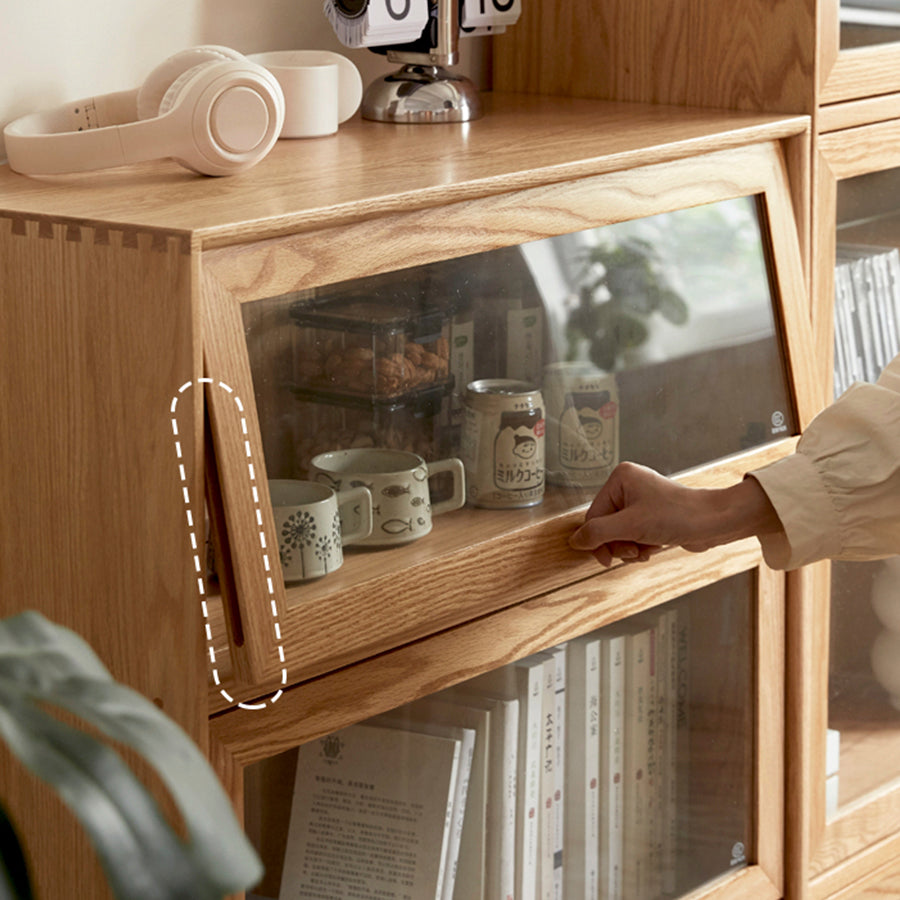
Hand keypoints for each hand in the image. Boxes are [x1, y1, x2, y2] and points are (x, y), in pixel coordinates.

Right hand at [568, 461, 781, 566]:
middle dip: (618, 544)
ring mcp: (641, 501)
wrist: (715, 522)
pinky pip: (634, 535)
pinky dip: (641, 546)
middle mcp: (628, 486)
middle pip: (605, 526)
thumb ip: (598, 533)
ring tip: (646, 549)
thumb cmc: (678, 515)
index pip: (593, 515)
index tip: (606, 559)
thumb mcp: (631, 525)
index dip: (597, 540)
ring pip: (619, 534)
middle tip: (633, 551)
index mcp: (620, 478)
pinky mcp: (652, 516)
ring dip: (630, 548)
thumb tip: (575, 541)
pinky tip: (654, 547)